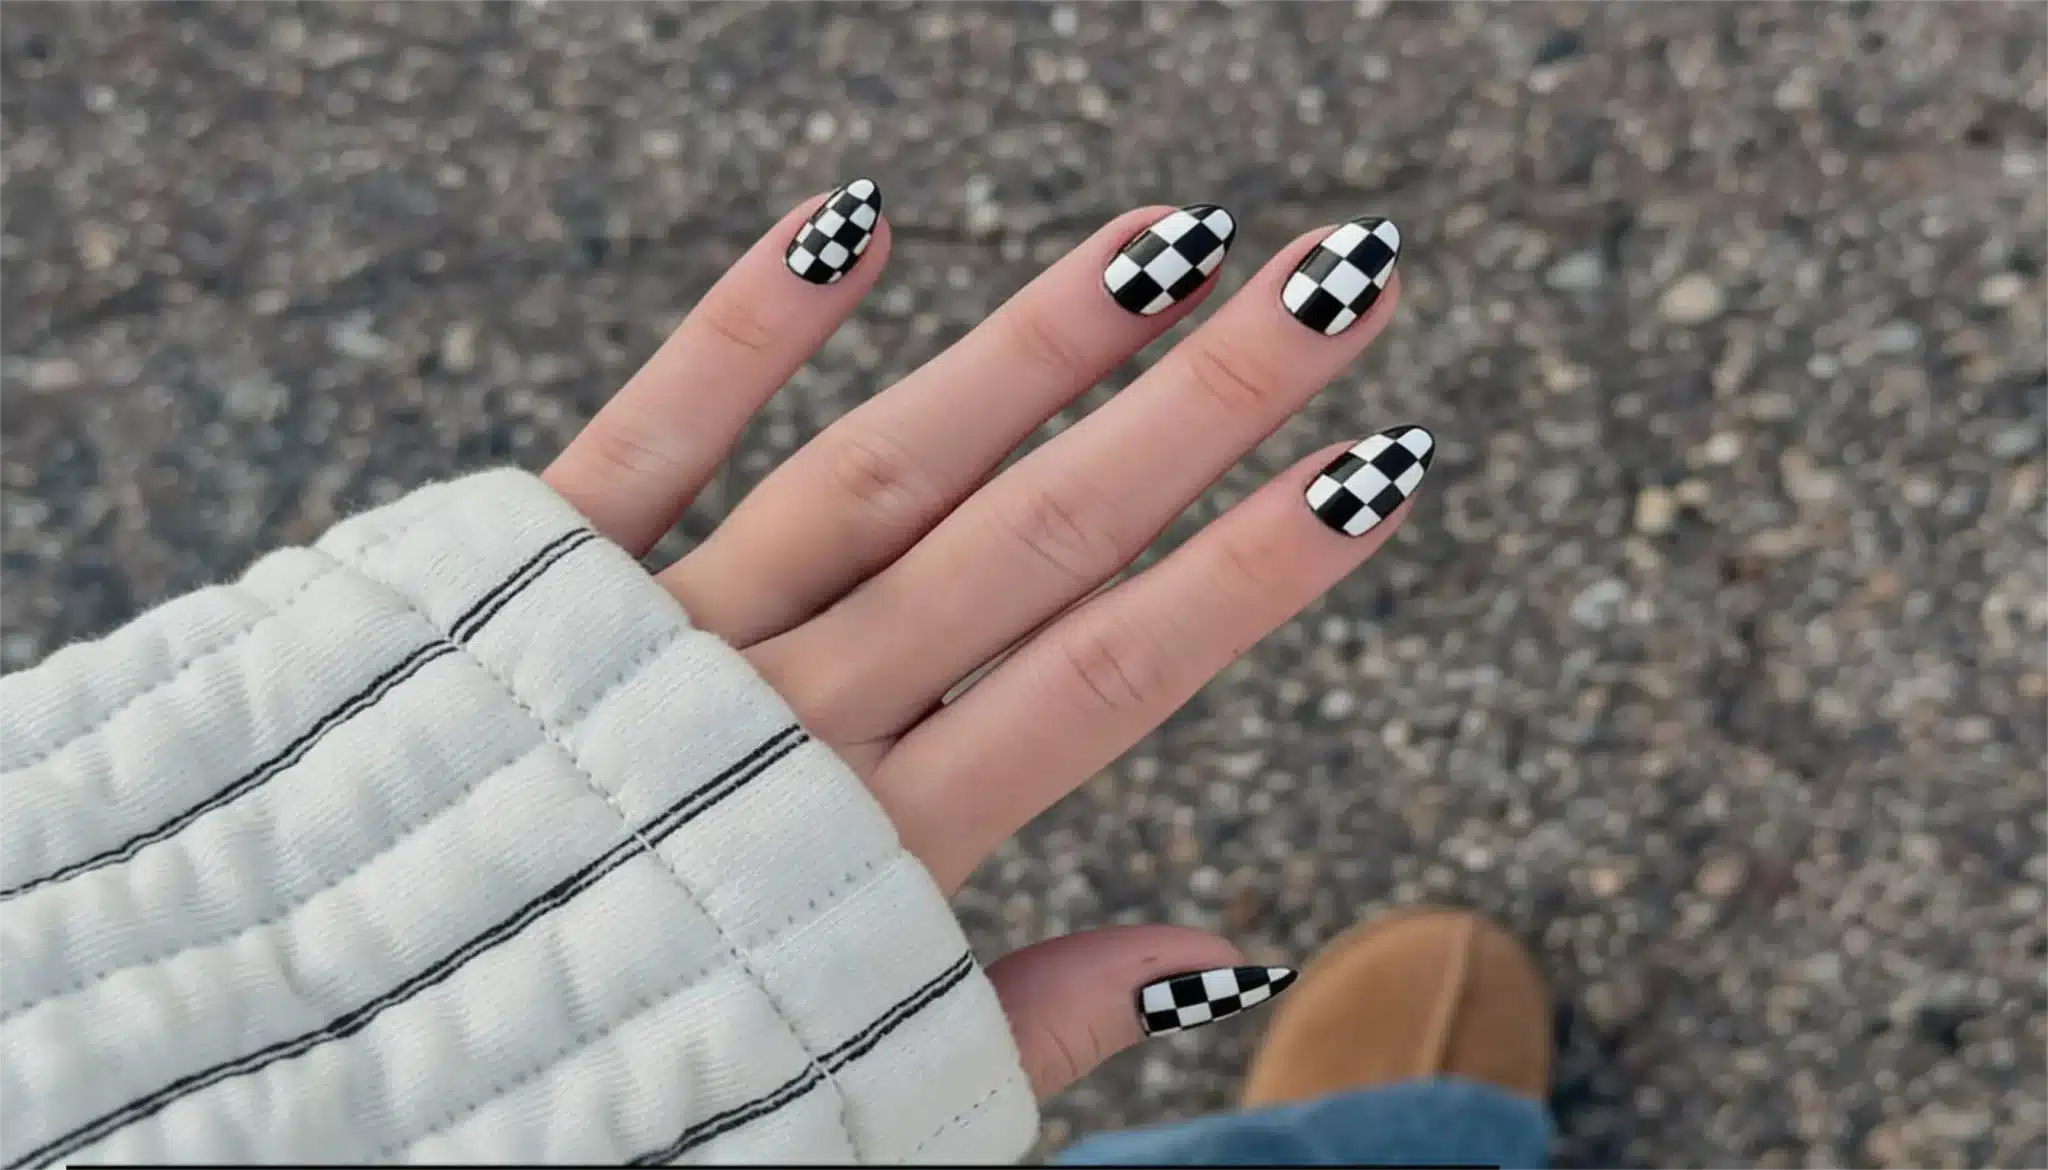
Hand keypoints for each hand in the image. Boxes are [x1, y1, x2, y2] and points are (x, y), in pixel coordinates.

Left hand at [539, 181, 1424, 1095]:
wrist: (339, 1080)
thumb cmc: (617, 1101)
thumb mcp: (851, 1094)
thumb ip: (1029, 1015)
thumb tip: (1224, 959)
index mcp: (871, 855)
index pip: (1106, 684)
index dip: (1249, 575)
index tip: (1376, 467)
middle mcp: (785, 726)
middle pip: (1028, 542)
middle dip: (1199, 410)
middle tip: (1337, 284)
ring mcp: (659, 643)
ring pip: (875, 472)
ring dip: (1025, 347)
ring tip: (1163, 239)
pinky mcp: (526, 588)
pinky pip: (643, 440)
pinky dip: (743, 329)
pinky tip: (852, 218)